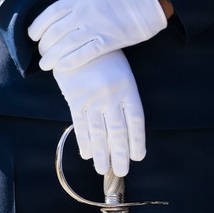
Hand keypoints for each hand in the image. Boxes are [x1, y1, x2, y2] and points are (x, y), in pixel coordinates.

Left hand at [28, 0, 167, 71]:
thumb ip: (81, 4)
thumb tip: (66, 17)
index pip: (49, 14)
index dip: (37, 27)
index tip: (33, 36)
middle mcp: (84, 13)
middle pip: (54, 33)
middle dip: (44, 46)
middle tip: (42, 54)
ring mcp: (96, 27)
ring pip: (65, 45)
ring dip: (52, 58)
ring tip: (46, 65)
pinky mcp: (108, 41)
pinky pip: (84, 54)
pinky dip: (70, 62)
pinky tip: (62, 67)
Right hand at [51, 50, 145, 176]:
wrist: (80, 40)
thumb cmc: (107, 59)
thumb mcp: (123, 74)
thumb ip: (125, 99)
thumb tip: (127, 129)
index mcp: (128, 89)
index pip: (136, 121)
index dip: (137, 141)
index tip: (138, 157)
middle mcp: (112, 96)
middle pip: (117, 131)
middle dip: (119, 154)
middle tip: (122, 171)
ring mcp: (92, 98)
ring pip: (98, 132)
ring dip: (101, 153)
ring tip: (103, 169)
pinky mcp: (75, 98)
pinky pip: (80, 124)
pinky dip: (84, 141)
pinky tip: (87, 154)